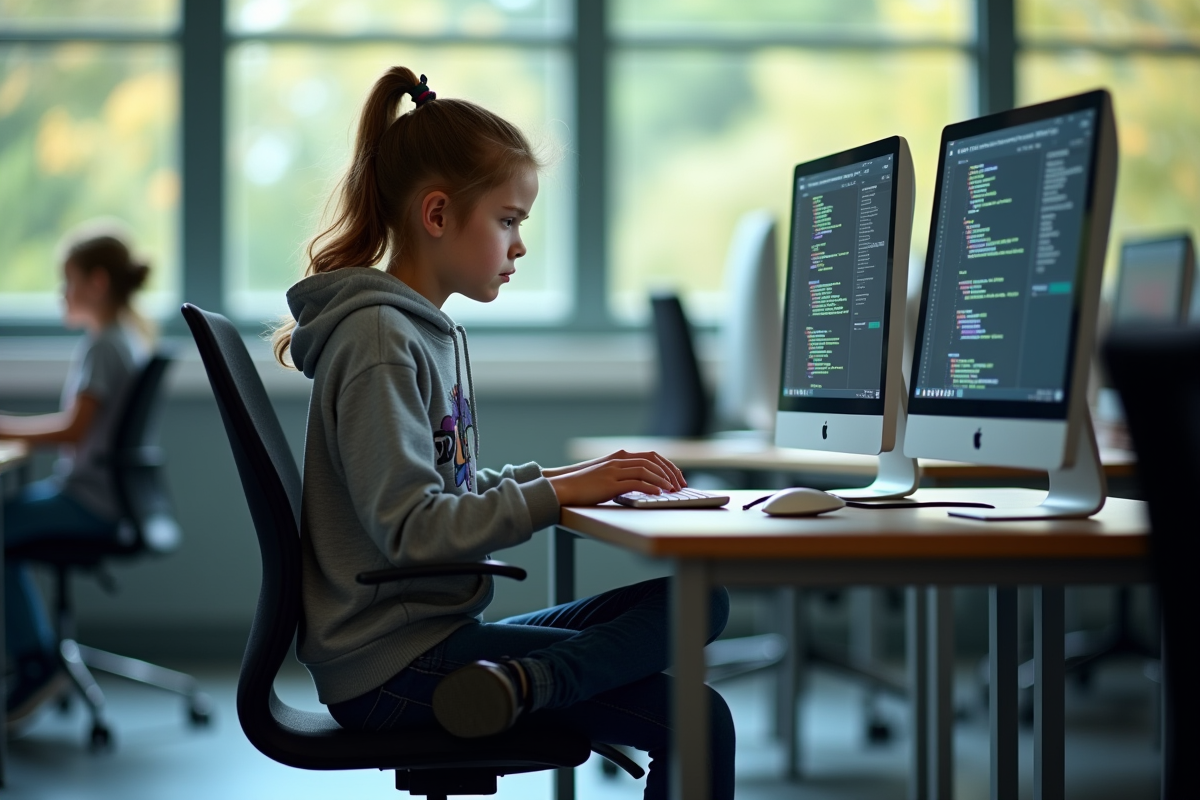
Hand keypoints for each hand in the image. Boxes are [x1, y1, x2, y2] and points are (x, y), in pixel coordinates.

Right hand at [543, 449, 685, 488]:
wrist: (563, 487)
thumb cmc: (584, 485)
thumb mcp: (606, 475)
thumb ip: (623, 475)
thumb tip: (642, 484)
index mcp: (619, 456)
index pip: (651, 456)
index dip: (667, 465)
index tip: (678, 477)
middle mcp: (619, 460)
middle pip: (653, 461)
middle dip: (670, 472)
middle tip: (681, 485)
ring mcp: (614, 471)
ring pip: (646, 470)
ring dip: (663, 480)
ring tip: (673, 490)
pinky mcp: (610, 483)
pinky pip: (636, 483)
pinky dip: (650, 487)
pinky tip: (658, 494)